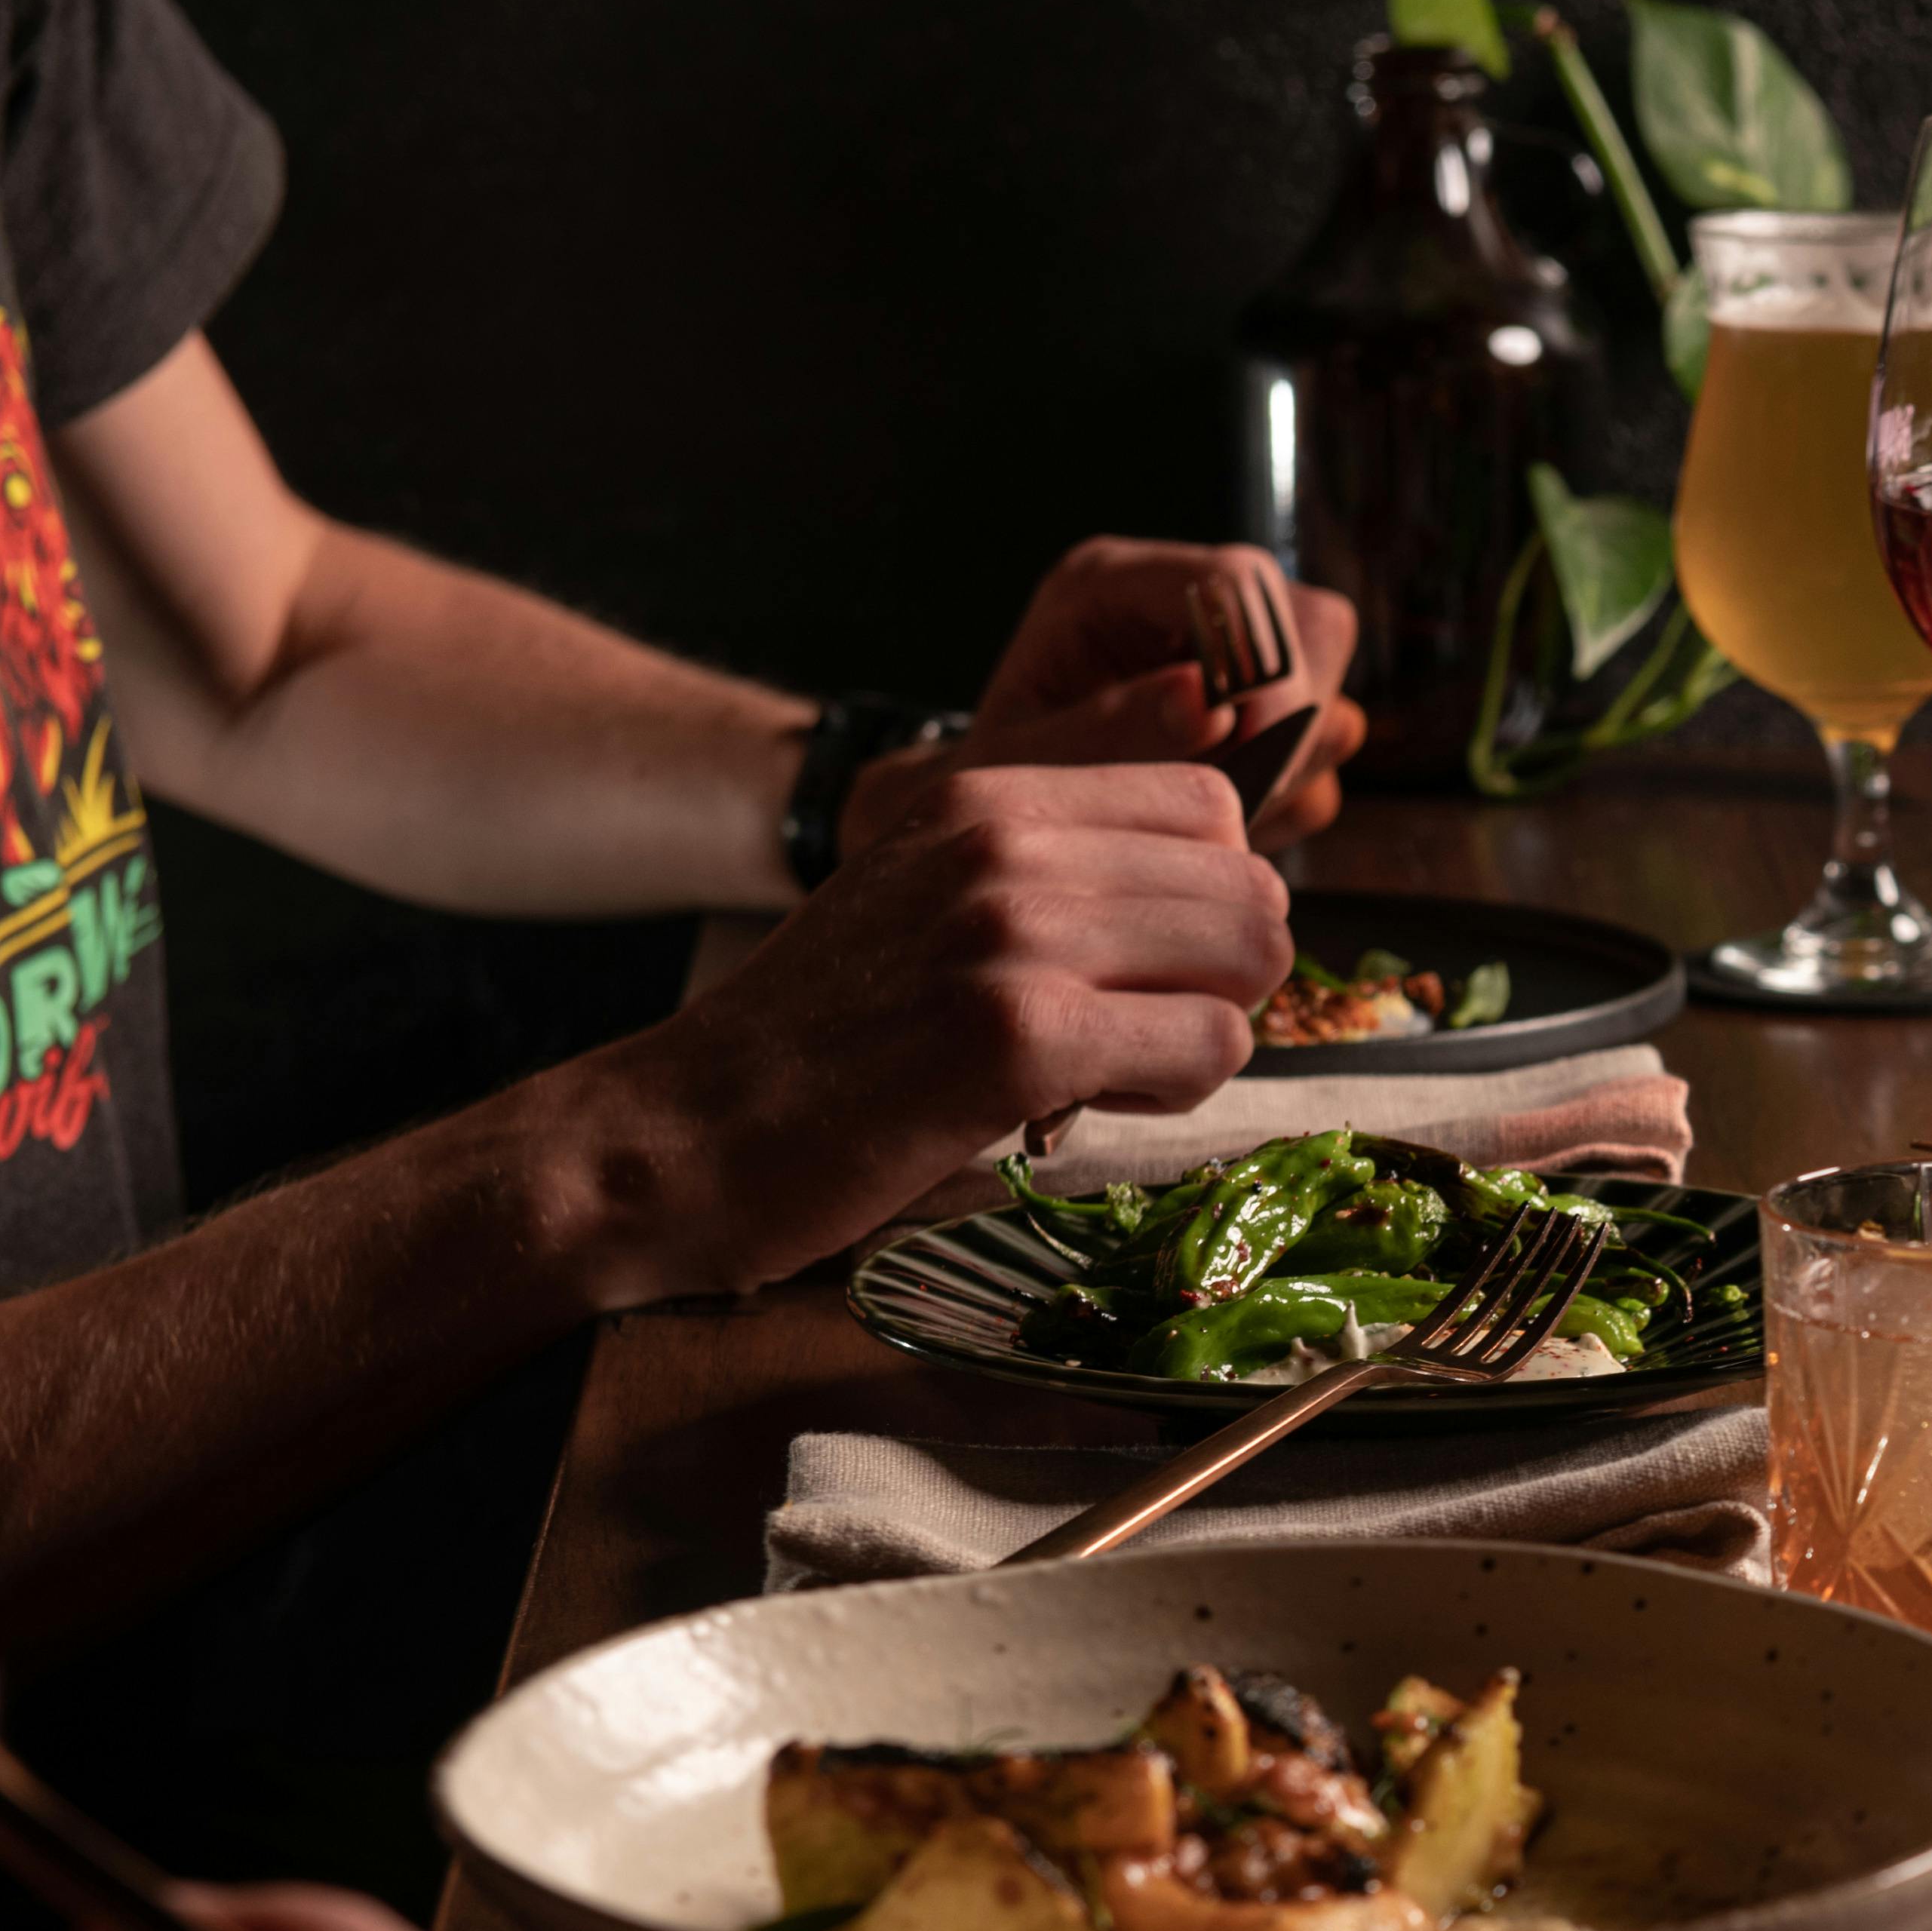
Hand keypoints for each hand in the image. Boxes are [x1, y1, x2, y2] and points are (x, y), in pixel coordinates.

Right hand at [569, 761, 1292, 1297]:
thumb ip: (1053, 871)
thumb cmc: (821, 1039)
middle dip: (1228, 975)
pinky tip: (1085, 1104)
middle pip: (1251, 885)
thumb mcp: (929, 899)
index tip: (1152, 963)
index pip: (1209, 805)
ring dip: (1206, 1035)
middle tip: (1144, 1030)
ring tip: (1113, 1068)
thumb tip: (1220, 881)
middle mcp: (1005, 843)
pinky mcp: (1017, 1036)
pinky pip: (1209, 1045)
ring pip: (1248, 961)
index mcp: (987, 797)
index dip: (1213, 896)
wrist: (680, 1133)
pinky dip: (1177, 1090)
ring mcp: (1012, 933)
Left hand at [840, 537, 1370, 860]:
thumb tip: (1209, 707)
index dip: (1266, 661)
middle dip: (1293, 718)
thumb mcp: (1024, 761)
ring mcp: (1237, 664)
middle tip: (1239, 791)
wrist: (1003, 825)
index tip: (1255, 744)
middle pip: (1315, 625)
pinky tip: (1221, 824)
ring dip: (1293, 765)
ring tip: (1213, 815)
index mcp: (1114, 585)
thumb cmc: (998, 784)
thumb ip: (1110, 730)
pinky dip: (1290, 797)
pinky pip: (1325, 755)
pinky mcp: (1268, 719)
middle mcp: (1187, 609)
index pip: (1240, 581)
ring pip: (1331, 693)